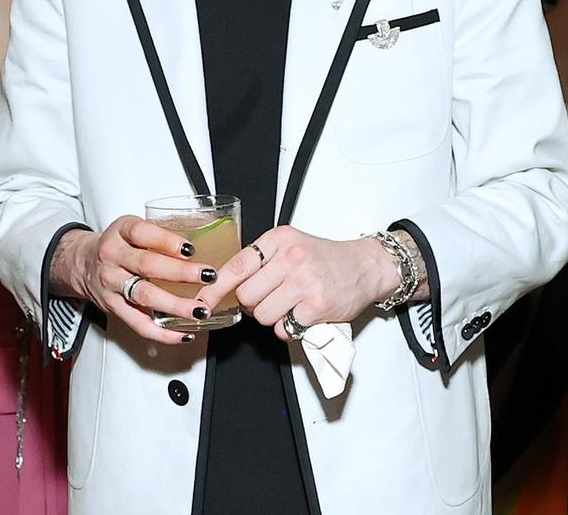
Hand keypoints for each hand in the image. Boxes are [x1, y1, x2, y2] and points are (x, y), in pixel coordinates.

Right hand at [52, 216, 218, 343]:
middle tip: (207, 276)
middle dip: (180, 273)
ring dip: (175, 305)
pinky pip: (138, 324)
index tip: (191, 249)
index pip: (142, 232)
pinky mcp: (113, 308)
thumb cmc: (118, 244)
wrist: (82, 263)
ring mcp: (111, 284)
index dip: (167, 241)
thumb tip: (204, 240)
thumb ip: (159, 233)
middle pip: (146, 265)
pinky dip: (162, 332)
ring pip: (144, 296)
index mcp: (120, 232)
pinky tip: (183, 334)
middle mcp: (113, 257)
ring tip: (200, 309)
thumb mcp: (132, 228)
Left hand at [196, 226, 397, 340]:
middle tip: (268, 299)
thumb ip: (261, 260)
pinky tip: (301, 315)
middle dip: (251, 304)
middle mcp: (291, 258)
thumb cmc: (324, 258)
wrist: (364, 266)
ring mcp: (305, 282)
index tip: (202, 301)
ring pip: (262, 315)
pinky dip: (288, 328)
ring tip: (288, 306)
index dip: (215, 288)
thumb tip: (226, 286)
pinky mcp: (317, 306)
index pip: (237, 265)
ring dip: (270, 317)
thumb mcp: (290, 245)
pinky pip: (283, 329)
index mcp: (279, 239)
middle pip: (246, 296)